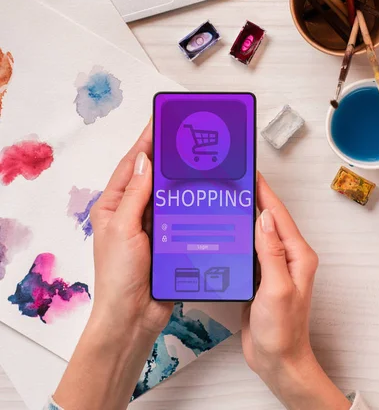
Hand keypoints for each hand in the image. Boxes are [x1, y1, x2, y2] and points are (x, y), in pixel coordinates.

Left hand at [54, 121, 172, 409]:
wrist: (133, 317)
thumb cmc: (119, 275)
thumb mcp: (123, 229)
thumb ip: (135, 195)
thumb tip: (145, 159)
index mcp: (113, 205)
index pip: (132, 165)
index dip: (145, 142)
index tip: (160, 121)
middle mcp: (131, 211)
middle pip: (151, 176)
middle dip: (166, 157)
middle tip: (187, 137)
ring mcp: (150, 226)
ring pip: (168, 195)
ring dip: (181, 180)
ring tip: (199, 160)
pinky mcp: (167, 240)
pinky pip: (180, 215)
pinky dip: (190, 204)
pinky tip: (204, 194)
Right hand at [242, 173, 349, 409]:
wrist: (277, 361)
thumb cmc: (282, 331)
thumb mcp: (277, 289)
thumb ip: (271, 252)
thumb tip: (265, 217)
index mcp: (297, 255)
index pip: (279, 215)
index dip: (264, 192)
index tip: (251, 173)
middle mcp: (287, 257)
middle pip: (268, 219)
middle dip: (252, 198)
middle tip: (232, 181)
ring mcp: (273, 266)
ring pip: (256, 232)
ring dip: (243, 216)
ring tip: (225, 200)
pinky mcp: (260, 277)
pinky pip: (248, 249)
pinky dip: (236, 237)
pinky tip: (222, 232)